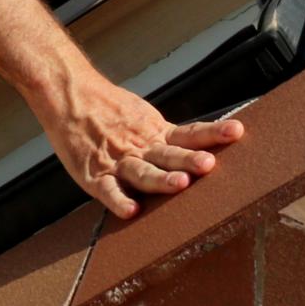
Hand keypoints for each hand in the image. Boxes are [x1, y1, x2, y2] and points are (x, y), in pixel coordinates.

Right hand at [41, 63, 243, 218]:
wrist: (68, 94)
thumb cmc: (107, 108)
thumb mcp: (142, 116)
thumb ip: (167, 135)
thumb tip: (205, 147)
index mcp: (155, 133)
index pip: (189, 133)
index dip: (213, 133)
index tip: (236, 132)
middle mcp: (140, 147)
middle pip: (169, 155)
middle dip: (189, 161)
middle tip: (208, 164)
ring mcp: (118, 161)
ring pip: (143, 172)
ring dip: (161, 179)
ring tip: (180, 185)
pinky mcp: (94, 175)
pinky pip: (108, 190)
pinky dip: (118, 200)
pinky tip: (131, 211)